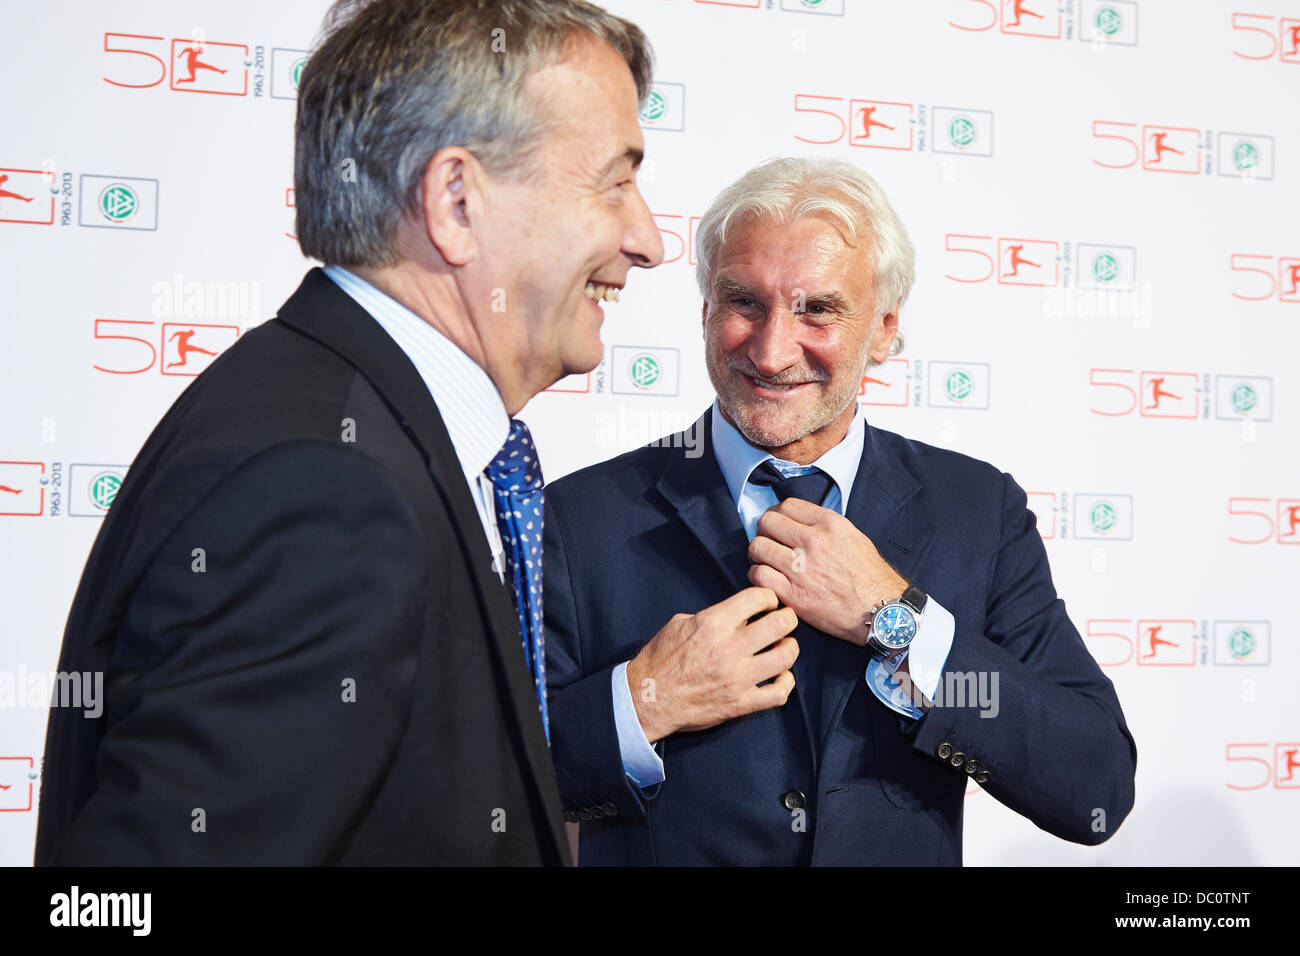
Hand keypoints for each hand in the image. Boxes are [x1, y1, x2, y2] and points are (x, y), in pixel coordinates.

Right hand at [625, 587, 798, 743]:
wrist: (647, 699)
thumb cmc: (660, 659)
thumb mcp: (680, 624)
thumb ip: (711, 616)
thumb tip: (737, 614)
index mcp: (712, 624)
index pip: (756, 598)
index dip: (768, 596)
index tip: (768, 602)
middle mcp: (729, 649)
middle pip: (779, 624)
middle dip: (788, 617)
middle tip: (785, 620)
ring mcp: (737, 678)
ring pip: (785, 657)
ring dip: (790, 648)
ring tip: (784, 646)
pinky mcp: (740, 703)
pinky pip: (778, 693)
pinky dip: (785, 683)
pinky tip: (779, 676)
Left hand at [746, 498, 906, 644]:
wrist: (880, 610)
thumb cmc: (870, 576)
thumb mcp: (853, 536)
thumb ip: (824, 525)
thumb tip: (799, 521)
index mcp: (829, 524)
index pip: (787, 505)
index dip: (777, 512)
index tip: (777, 522)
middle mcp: (813, 542)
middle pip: (767, 522)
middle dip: (764, 530)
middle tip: (768, 540)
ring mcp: (801, 568)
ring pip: (758, 547)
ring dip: (757, 553)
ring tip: (764, 559)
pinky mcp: (793, 594)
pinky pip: (758, 575)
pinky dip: (756, 575)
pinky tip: (765, 577)